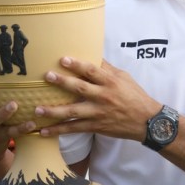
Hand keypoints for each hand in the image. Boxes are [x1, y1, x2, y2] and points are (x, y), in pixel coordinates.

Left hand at [34, 57, 161, 140]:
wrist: (148, 122)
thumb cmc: (135, 96)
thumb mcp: (124, 77)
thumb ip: (106, 68)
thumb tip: (92, 54)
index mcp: (110, 82)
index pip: (92, 71)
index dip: (77, 65)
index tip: (63, 59)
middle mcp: (103, 96)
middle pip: (80, 88)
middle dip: (62, 82)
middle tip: (46, 76)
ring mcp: (98, 113)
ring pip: (73, 112)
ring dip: (54, 111)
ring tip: (37, 109)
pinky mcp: (95, 126)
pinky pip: (74, 129)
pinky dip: (59, 130)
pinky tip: (44, 131)